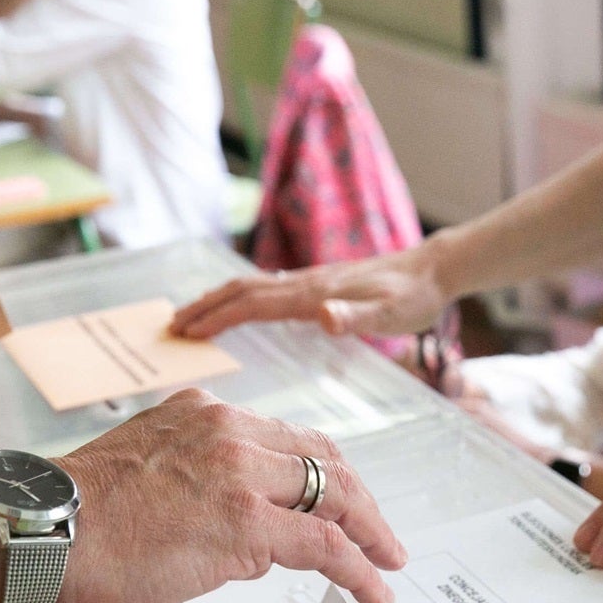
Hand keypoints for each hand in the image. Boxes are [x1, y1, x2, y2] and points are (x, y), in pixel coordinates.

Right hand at [52, 390, 406, 602]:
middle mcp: (226, 431)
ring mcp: (240, 475)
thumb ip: (189, 484)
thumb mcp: (140, 474)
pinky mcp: (247, 525)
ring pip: (334, 494)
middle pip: (321, 457)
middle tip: (379, 534)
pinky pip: (326, 545)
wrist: (36, 534)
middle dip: (358, 498)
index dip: (320, 469)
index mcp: (200, 413)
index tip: (336, 498)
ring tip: (388, 563)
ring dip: (370, 532)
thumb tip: (225, 529)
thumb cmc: (67, 523)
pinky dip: (360, 568)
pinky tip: (374, 590)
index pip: (282, 437)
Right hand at [171, 243, 452, 340]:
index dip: (218, 318)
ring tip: (192, 316)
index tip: (187, 332)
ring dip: (218, 300)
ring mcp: (309, 280)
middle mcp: (304, 282)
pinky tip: (238, 307)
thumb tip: (324, 317)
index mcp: (313, 293)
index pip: (253, 305)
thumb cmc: (411, 298)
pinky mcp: (317, 283)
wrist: (430, 270)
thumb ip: (357, 318)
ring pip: (251, 286)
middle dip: (205, 307)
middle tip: (172, 326)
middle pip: (242, 290)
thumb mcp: (390, 315)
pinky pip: (267, 289)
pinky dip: (241, 298)